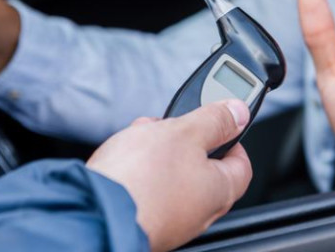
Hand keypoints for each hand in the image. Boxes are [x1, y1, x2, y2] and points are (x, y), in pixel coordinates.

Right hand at [87, 100, 252, 251]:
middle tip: (170, 125)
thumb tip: (238, 112)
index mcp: (220, 191)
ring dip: (159, 154)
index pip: (241, 162)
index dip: (232, 136)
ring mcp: (170, 222)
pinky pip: (150, 192)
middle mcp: (199, 214)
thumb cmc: (141, 178)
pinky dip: (141, 173)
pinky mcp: (143, 223)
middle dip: (185, 141)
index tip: (218, 121)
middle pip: (203, 169)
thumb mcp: (184, 131)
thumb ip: (215, 120)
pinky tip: (125, 161)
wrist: (93, 211)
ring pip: (173, 178)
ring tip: (140, 138)